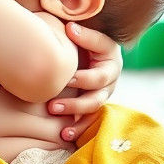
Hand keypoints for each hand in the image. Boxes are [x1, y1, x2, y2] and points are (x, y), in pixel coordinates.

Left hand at [46, 21, 121, 141]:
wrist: (86, 45)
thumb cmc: (85, 36)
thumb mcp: (90, 32)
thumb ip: (83, 32)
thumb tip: (70, 28)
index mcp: (111, 64)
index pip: (100, 75)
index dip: (84, 79)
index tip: (66, 79)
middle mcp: (109, 82)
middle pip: (96, 98)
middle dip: (75, 104)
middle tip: (52, 105)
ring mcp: (101, 95)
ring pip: (91, 111)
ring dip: (75, 119)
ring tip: (59, 128)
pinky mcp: (92, 105)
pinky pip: (88, 121)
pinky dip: (78, 129)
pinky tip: (64, 136)